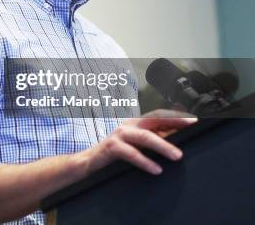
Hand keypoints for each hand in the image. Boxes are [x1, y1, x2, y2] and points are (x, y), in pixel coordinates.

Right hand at [83, 109, 197, 174]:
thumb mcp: (136, 145)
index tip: (194, 120)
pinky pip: (131, 153)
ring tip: (177, 156)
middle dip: (174, 122)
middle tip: (191, 127)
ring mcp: (119, 134)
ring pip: (145, 137)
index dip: (176, 116)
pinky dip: (145, 161)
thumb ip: (153, 140)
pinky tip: (156, 169)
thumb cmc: (115, 154)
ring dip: (163, 146)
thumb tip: (177, 137)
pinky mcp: (112, 146)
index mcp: (136, 123)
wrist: (89, 162)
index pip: (158, 115)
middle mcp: (128, 125)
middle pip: (154, 120)